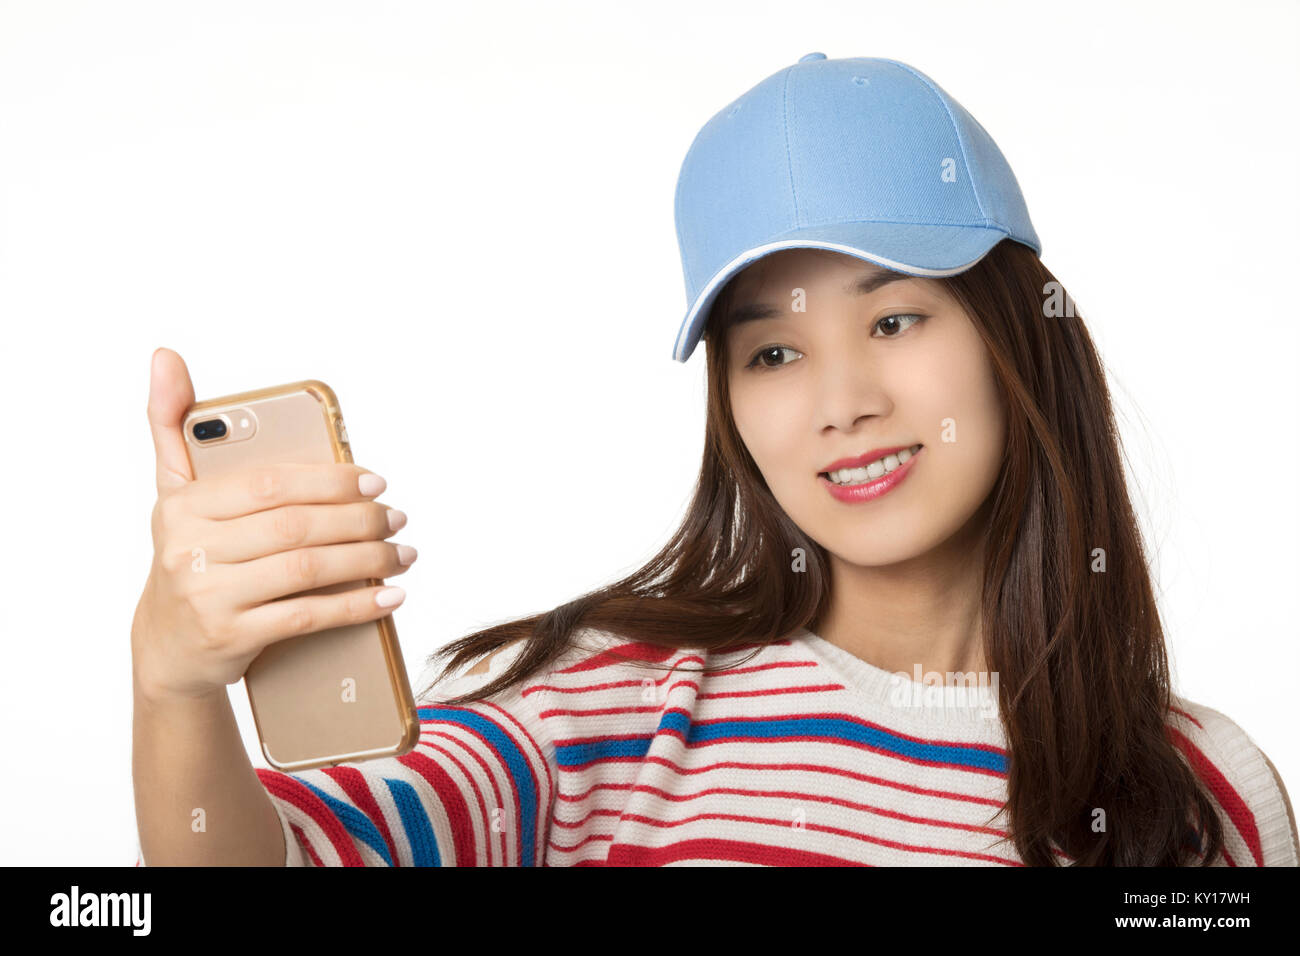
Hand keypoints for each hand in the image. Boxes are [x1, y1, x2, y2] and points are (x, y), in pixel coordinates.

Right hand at [131, 348, 415, 702]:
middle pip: (295, 526)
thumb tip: (166, 355)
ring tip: (402, 554)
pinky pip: (307, 616)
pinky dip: (356, 606)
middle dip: (359, 520)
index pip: (270, 484)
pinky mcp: (231, 637)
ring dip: (367, 561)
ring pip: (306, 569)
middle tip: (398, 519)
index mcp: (184, 506)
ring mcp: (209, 597)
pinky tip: (389, 597)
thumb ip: (172, 424)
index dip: (330, 480)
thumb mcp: (173, 492)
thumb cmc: (189, 557)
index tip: (376, 481)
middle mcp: (190, 550)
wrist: (168, 648)